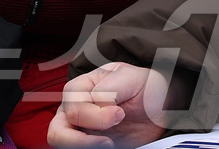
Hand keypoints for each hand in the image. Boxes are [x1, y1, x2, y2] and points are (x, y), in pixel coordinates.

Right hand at [48, 63, 168, 147]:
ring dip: (84, 147)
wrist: (161, 107)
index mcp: (78, 89)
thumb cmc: (143, 86)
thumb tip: (98, 105)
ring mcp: (83, 130)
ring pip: (64, 145)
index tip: (121, 113)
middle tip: (110, 143)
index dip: (97, 116)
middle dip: (81, 141)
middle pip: (58, 132)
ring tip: (111, 146)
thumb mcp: (130, 77)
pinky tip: (115, 146)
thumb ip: (109, 87)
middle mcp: (75, 111)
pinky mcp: (93, 143)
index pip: (73, 109)